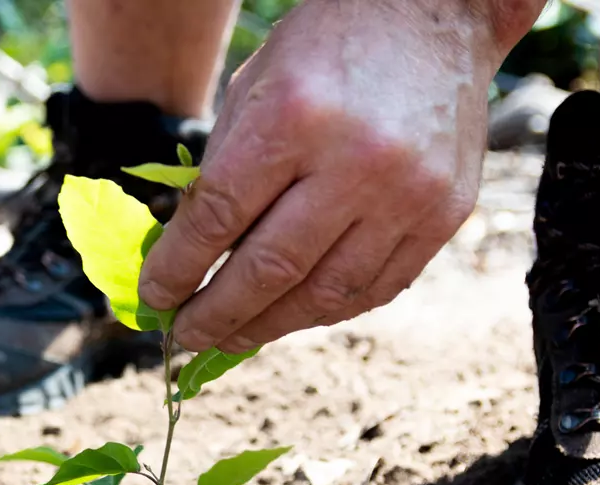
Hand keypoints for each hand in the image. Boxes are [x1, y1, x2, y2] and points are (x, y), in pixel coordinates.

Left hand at [139, 0, 502, 350]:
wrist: (434, 16)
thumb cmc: (327, 49)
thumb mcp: (255, 88)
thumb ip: (222, 172)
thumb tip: (184, 259)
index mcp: (293, 118)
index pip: (218, 219)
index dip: (178, 269)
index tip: (154, 298)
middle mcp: (355, 161)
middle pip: (269, 270)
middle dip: (217, 314)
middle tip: (185, 336)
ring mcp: (408, 194)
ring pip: (324, 293)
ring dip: (268, 326)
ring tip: (231, 337)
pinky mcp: (445, 214)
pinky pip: (375, 288)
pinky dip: (325, 311)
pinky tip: (291, 316)